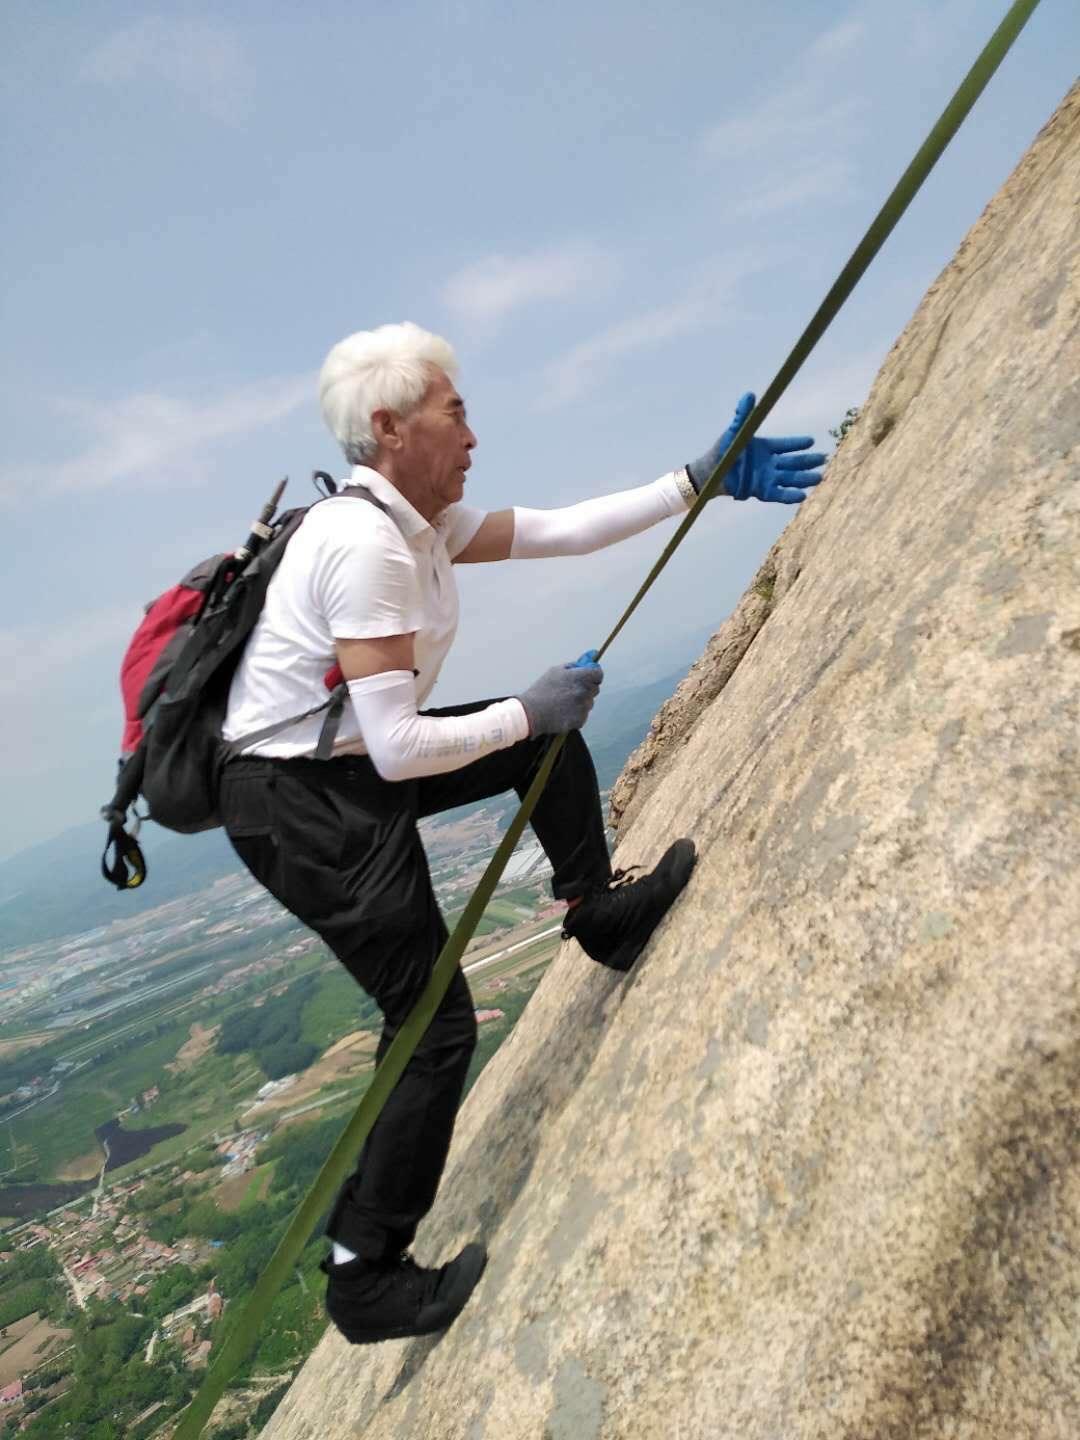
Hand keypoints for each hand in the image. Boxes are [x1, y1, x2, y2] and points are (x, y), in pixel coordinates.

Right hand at [517, 652, 602, 735]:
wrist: (532, 712)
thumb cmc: (542, 690)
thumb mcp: (556, 671)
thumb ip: (575, 665)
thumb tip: (589, 658)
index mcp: (581, 677)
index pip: (598, 674)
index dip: (592, 675)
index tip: (585, 676)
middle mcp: (585, 692)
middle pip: (594, 688)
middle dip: (586, 688)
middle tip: (569, 690)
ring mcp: (584, 707)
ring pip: (589, 702)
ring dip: (581, 701)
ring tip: (563, 702)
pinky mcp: (581, 720)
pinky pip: (583, 714)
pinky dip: (576, 713)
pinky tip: (563, 711)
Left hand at [687, 393, 825, 504]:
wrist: (711, 472)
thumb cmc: (723, 450)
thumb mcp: (734, 431)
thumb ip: (743, 415)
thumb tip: (749, 394)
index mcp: (766, 448)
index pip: (786, 445)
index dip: (797, 444)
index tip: (811, 441)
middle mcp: (770, 463)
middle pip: (793, 462)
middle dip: (808, 461)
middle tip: (823, 459)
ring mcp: (767, 478)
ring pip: (790, 478)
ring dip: (804, 478)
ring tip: (818, 478)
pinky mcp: (761, 491)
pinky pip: (778, 494)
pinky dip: (789, 495)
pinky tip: (802, 495)